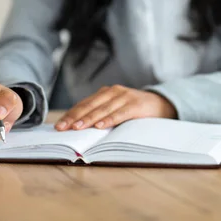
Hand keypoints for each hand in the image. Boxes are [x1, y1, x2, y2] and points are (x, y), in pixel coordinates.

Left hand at [55, 85, 176, 130]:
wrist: (161, 104)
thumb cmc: (134, 110)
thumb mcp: (115, 108)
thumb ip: (100, 114)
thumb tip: (77, 128)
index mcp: (105, 93)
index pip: (84, 104)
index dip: (70, 115)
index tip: (58, 126)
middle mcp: (113, 92)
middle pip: (90, 106)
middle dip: (75, 118)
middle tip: (62, 128)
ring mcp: (125, 97)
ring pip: (103, 109)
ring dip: (89, 119)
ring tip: (77, 128)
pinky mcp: (136, 105)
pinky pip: (120, 113)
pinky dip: (109, 120)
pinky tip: (100, 126)